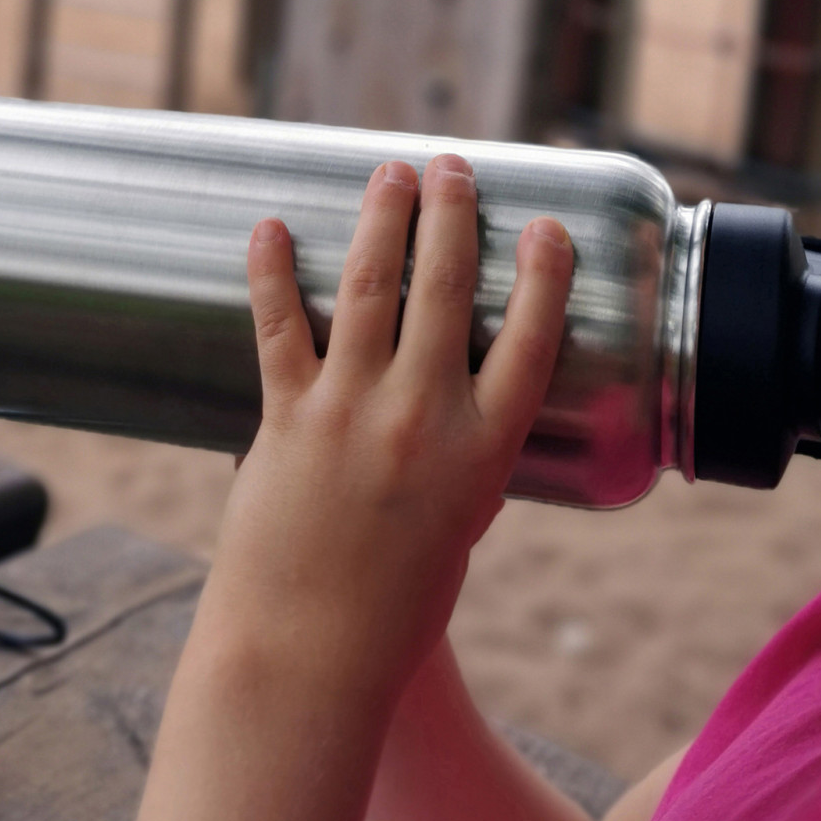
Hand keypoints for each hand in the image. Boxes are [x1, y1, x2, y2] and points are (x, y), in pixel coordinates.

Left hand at [202, 152, 575, 703]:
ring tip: (391, 173)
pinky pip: (280, 327)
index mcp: (483, 453)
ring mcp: (352, 412)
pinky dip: (274, 272)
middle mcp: (423, 418)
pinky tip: (273, 228)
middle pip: (448, 291)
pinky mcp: (287, 419)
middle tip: (453, 167)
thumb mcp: (454, 530)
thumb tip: (446, 410)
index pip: (531, 341)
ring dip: (382, 220)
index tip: (548, 228)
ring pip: (372, 290)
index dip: (545, 276)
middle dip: (453, 216)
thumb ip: (457, 461)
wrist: (308, 652)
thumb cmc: (393, 609)